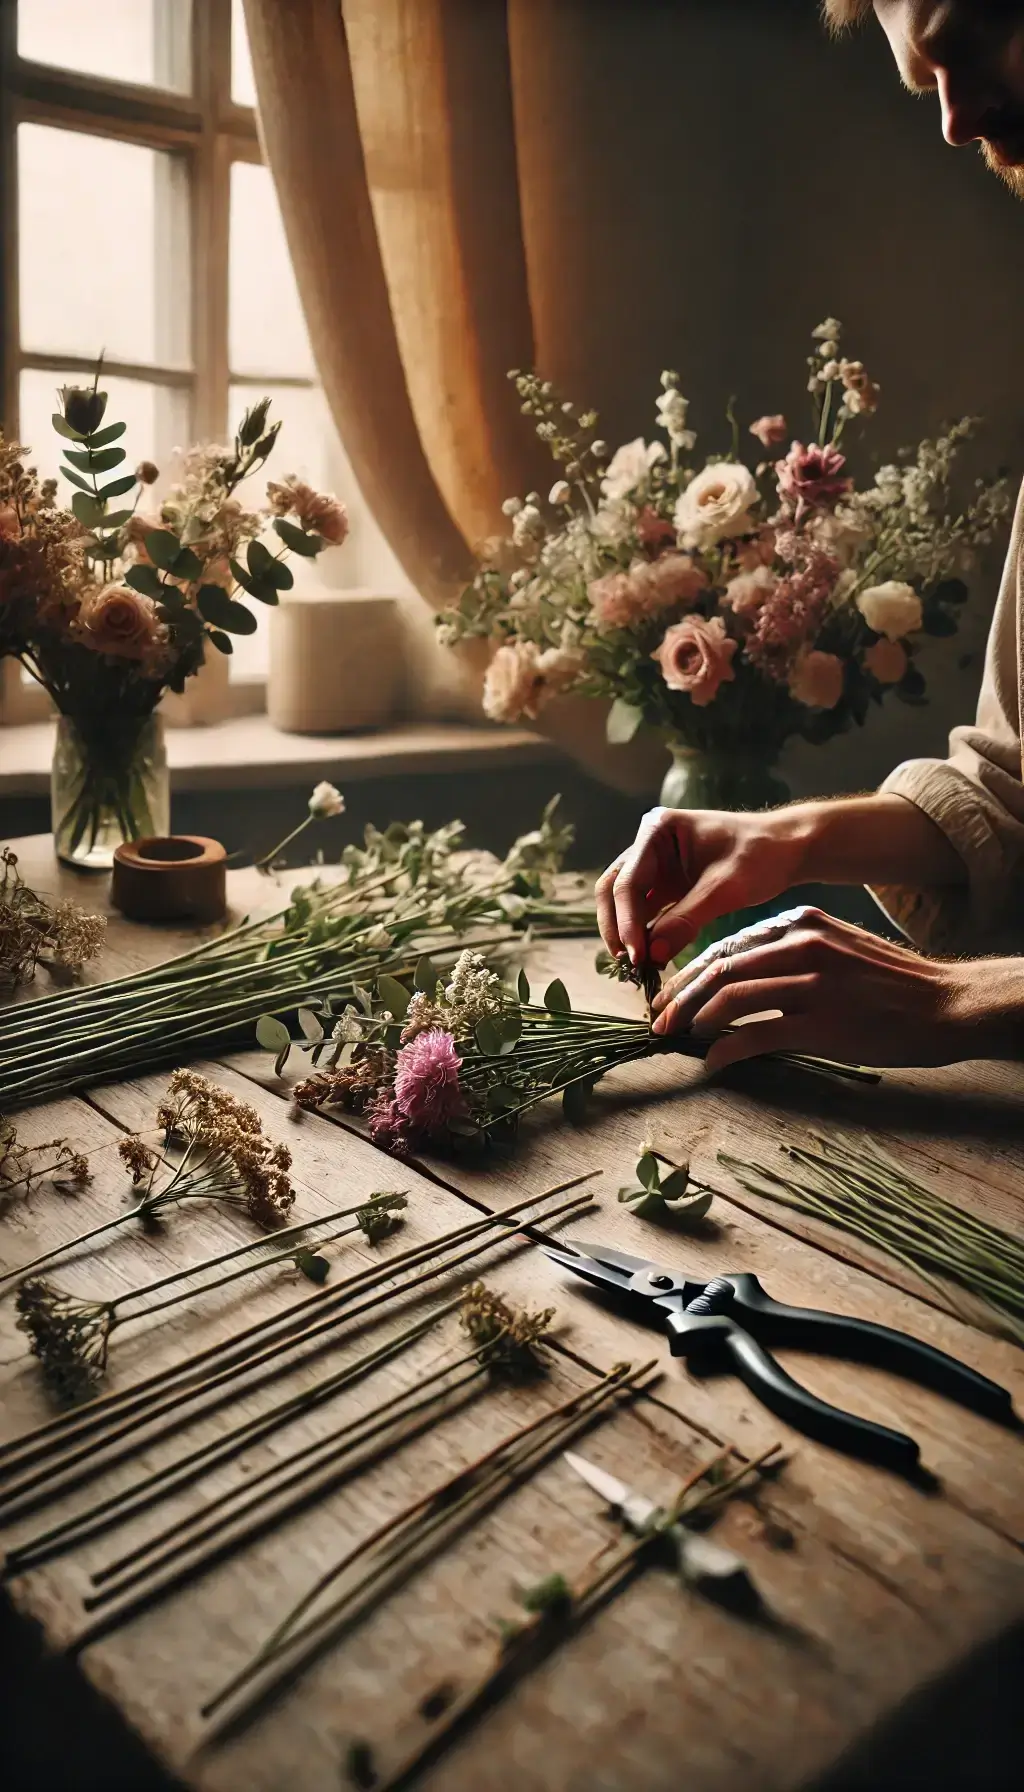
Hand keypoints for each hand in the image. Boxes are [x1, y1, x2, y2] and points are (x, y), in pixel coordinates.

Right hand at [595, 805, 808, 968]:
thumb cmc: (761, 855)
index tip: (636, 955)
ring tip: (637, 966)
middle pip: (615, 889)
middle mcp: (649, 844)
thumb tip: (651, 955)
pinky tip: (652, 957)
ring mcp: (657, 864)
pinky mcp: (668, 884)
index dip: (627, 921)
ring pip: (627, 902)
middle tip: (628, 963)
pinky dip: (647, 932)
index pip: (628, 881)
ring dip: (629, 932)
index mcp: (658, 830)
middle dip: (618, 926)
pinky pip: (647, 911)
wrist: (789, 849)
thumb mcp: (725, 889)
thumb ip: (686, 920)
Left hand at [649, 905, 1014, 1069]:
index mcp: (802, 922)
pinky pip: (757, 1035)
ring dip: (697, 1021)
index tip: (670, 992)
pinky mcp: (823, 1023)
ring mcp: (812, 983)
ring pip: (731, 997)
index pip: (728, 943)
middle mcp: (802, 945)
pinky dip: (727, 1050)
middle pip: (720, 968)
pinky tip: (714, 1062)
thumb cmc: (891, 982)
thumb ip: (791, 952)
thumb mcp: (839, 946)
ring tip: (681, 1038)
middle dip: (682, 996)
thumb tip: (740, 977)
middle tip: (659, 1020)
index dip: (692, 970)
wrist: (946, 1004)